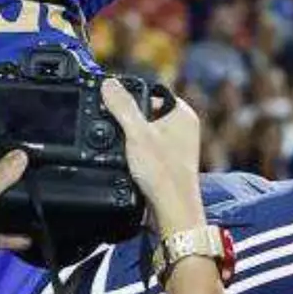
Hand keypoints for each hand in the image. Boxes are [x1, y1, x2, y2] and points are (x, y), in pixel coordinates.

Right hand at [101, 78, 204, 230]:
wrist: (173, 210)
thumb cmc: (164, 173)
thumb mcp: (136, 133)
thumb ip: (122, 106)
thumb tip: (109, 84)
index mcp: (182, 113)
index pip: (152, 93)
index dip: (131, 98)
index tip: (114, 106)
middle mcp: (183, 127)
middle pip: (146, 113)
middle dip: (129, 121)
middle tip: (119, 131)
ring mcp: (177, 146)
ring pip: (145, 132)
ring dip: (131, 139)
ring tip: (127, 150)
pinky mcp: (168, 162)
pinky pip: (147, 149)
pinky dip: (136, 152)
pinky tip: (130, 161)